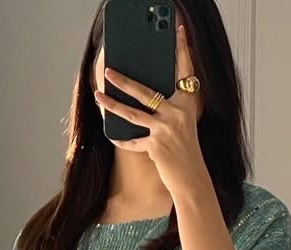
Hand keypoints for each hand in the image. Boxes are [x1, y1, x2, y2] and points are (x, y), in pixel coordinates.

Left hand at [96, 23, 208, 203]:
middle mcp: (177, 113)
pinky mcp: (156, 146)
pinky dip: (121, 139)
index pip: (184, 71)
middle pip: (145, 91)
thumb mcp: (184, 121)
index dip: (182, 50)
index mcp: (187, 102)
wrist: (192, 177)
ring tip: (98, 95)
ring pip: (133, 113)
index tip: (178, 31)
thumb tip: (146, 91)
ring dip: (112, 104)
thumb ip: (172, 104)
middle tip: (108, 69)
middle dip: (124, 80)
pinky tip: (110, 134)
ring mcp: (166, 129)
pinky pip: (133, 141)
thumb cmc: (186, 148)